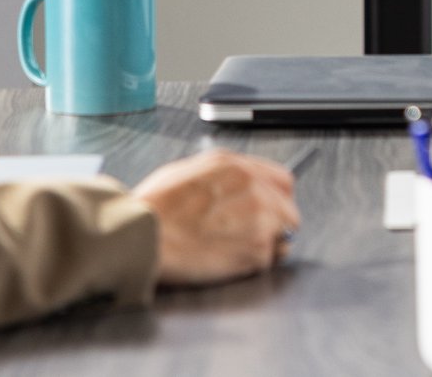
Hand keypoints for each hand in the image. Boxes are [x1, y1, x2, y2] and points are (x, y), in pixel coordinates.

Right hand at [127, 150, 300, 285]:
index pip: (282, 180)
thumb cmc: (155, 207)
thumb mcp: (188, 170)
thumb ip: (222, 174)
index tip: (271, 208)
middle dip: (275, 224)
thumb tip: (237, 182)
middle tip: (251, 236)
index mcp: (237, 167)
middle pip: (288, 210)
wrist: (143, 237)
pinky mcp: (256, 251)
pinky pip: (269, 260)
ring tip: (236, 250)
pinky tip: (229, 261)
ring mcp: (260, 220)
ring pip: (284, 236)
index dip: (277, 197)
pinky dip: (254, 265)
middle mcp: (255, 189)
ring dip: (267, 245)